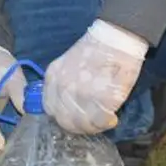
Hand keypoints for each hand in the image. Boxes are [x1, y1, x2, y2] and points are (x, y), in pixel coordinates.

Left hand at [42, 20, 146, 134]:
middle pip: (65, 121)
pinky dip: (106, 123)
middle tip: (92, 123)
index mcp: (52, 77)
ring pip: (82, 124)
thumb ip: (62, 85)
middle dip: (79, 126)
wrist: (115, 38)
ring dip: (94, 127)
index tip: (75, 118)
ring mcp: (81, 94)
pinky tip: (111, 118)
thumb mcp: (66, 64)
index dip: (63, 117)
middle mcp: (62, 87)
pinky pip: (100, 121)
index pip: (50, 109)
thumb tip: (66, 106)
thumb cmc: (94, 50)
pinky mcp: (101, 98)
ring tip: (103, 120)